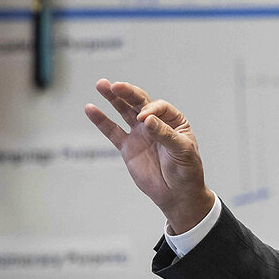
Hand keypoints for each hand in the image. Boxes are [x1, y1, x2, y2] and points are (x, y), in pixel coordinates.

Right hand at [84, 79, 214, 232]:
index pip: (159, 107)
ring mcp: (140, 134)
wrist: (177, 194)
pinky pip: (112, 131)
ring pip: (124, 111)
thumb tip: (147, 119)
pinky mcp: (128, 147)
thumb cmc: (187, 170)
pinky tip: (90, 108)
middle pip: (139, 103)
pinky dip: (101, 120)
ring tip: (101, 84)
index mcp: (174, 121)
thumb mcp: (182, 150)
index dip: (151, 110)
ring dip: (113, 98)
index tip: (146, 120)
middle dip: (127, 93)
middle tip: (115, 85)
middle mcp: (156, 123)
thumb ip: (165, 134)